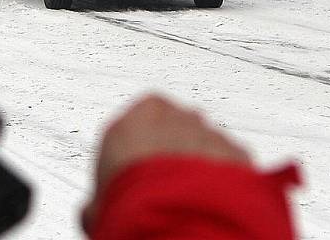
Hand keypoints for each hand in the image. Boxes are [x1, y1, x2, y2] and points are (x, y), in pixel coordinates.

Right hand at [82, 94, 249, 232]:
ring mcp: (206, 131)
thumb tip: (93, 212)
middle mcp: (172, 117)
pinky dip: (227, 177)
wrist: (175, 212)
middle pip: (174, 128)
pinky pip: (231, 161)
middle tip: (166, 184)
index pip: (138, 124)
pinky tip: (213, 199)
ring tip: (192, 197)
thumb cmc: (132, 200)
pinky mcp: (235, 150)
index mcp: (135, 117)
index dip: (140, 151)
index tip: (138, 173)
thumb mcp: (99, 204)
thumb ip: (100, 196)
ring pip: (204, 143)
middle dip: (173, 151)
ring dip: (201, 164)